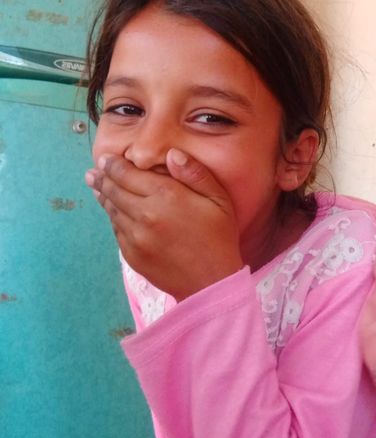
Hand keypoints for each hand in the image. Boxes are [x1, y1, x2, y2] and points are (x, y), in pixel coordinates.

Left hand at [85, 150, 243, 299]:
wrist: (210, 283)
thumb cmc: (218, 237)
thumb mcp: (218, 199)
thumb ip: (195, 173)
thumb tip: (171, 154)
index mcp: (166, 196)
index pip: (128, 174)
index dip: (113, 165)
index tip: (105, 159)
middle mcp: (145, 214)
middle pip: (114, 190)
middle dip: (103, 178)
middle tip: (94, 171)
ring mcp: (135, 236)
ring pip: (112, 210)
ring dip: (103, 196)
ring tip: (95, 186)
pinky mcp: (131, 254)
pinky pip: (116, 230)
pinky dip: (113, 217)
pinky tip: (113, 211)